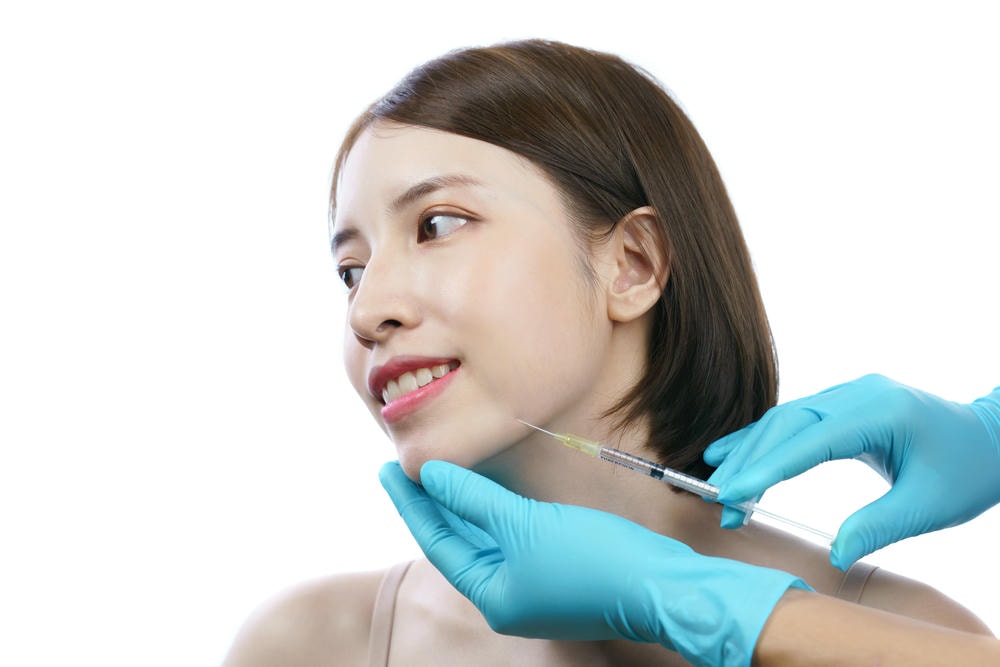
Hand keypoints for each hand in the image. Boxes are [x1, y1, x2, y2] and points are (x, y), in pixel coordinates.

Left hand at [379, 460, 807, 666]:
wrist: (659, 584)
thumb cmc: (591, 560)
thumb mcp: (524, 525)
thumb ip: (474, 499)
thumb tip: (432, 475)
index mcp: (492, 595)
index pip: (439, 542)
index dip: (412, 503)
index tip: (389, 469)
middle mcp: (507, 598)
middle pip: (458, 543)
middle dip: (432, 504)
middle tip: (404, 466)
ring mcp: (533, 588)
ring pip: (484, 540)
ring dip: (461, 507)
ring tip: (436, 474)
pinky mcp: (556, 573)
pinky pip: (510, 539)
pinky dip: (493, 514)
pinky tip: (485, 493)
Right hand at [705, 374, 999, 569]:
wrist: (993, 438)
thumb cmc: (967, 472)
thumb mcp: (927, 507)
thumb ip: (876, 526)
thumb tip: (834, 554)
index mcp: (880, 412)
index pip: (809, 440)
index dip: (766, 468)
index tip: (732, 495)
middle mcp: (859, 393)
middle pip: (787, 423)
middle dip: (749, 461)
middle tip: (719, 500)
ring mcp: (851, 393)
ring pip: (786, 417)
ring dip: (750, 449)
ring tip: (718, 481)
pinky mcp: (846, 402)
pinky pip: (797, 418)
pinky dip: (765, 438)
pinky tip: (734, 451)